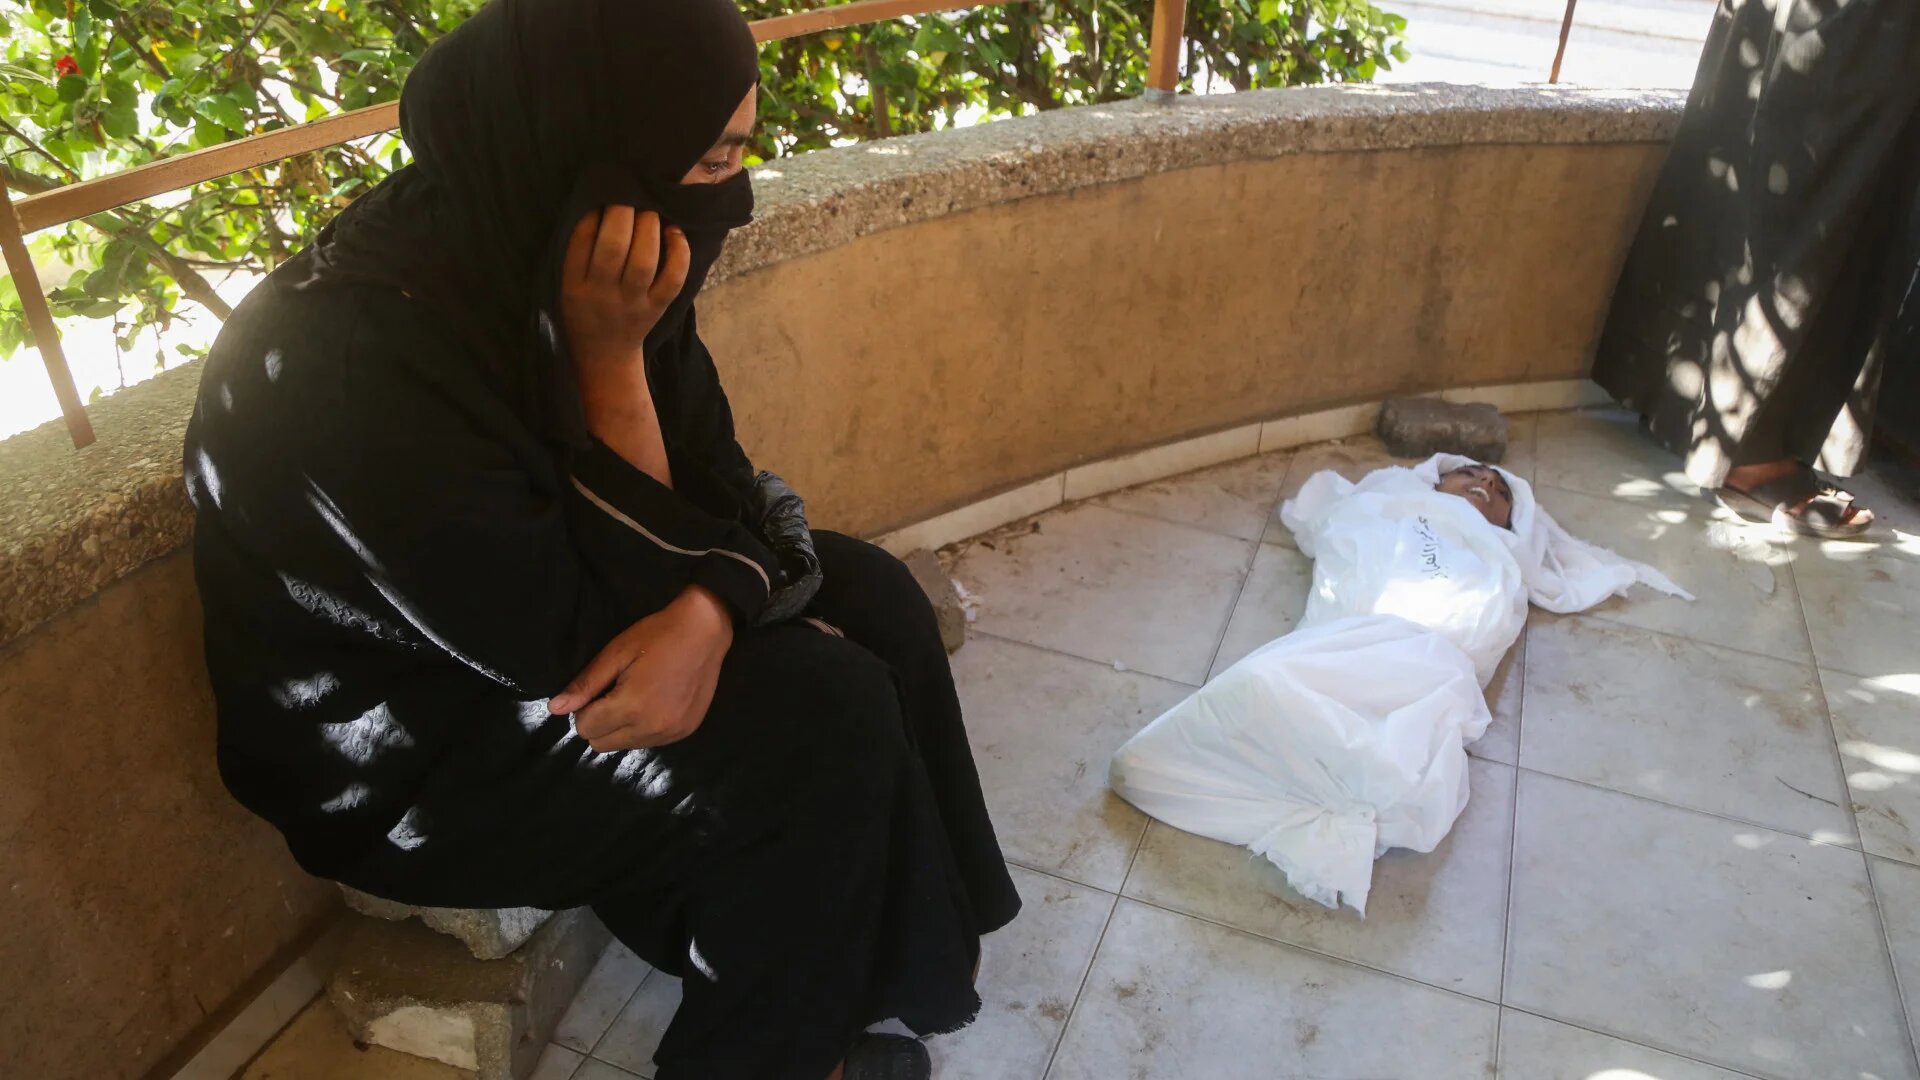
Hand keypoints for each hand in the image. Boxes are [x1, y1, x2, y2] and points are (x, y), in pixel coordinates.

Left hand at [548, 585, 733, 751]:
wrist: (707, 630)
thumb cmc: (657, 635)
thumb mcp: (616, 653)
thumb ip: (586, 684)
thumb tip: (555, 709)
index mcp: (631, 707)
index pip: (585, 728)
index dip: (584, 708)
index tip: (599, 688)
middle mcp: (651, 728)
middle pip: (601, 744)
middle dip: (599, 722)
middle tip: (613, 693)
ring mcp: (671, 734)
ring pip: (624, 746)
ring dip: (621, 728)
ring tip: (635, 697)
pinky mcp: (685, 732)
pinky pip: (649, 742)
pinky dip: (643, 729)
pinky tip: (654, 703)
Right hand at [560, 206, 691, 383]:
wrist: (604, 354)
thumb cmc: (583, 309)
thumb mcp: (565, 283)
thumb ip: (576, 250)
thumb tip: (599, 203)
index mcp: (573, 283)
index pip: (582, 240)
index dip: (595, 211)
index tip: (604, 194)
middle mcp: (602, 293)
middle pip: (614, 247)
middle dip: (623, 213)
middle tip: (630, 194)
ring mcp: (632, 302)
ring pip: (644, 261)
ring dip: (649, 227)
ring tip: (649, 210)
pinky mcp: (657, 308)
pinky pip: (673, 279)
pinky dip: (679, 252)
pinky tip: (674, 232)